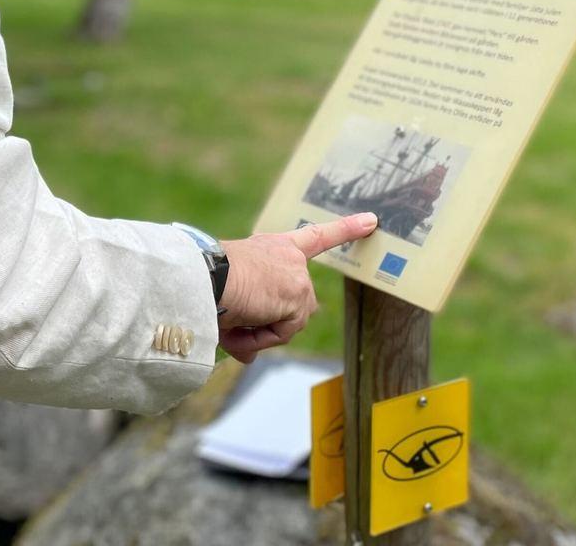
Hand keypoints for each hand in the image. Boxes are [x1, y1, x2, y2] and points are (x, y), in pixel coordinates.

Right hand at [215, 212, 378, 363]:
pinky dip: (261, 336)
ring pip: (288, 323)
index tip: (371, 220)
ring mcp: (297, 276)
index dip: (345, 229)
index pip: (315, 237)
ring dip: (260, 331)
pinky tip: (243, 322)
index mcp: (274, 246)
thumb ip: (247, 324)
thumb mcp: (232, 297)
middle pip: (294, 306)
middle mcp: (290, 256)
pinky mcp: (297, 295)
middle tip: (234, 320)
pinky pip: (283, 332)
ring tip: (234, 318)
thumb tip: (249, 355)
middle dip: (266, 324)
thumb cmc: (208, 280)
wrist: (204, 275)